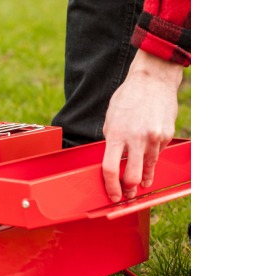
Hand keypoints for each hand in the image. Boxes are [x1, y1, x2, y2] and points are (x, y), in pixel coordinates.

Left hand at [102, 50, 183, 201]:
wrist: (153, 80)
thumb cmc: (128, 98)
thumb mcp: (111, 119)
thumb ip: (111, 141)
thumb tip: (112, 162)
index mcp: (116, 134)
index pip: (110, 169)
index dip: (110, 187)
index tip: (112, 195)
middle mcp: (136, 138)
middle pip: (132, 177)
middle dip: (128, 190)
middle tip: (126, 193)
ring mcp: (154, 138)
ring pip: (148, 169)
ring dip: (143, 179)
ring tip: (140, 183)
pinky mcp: (166, 136)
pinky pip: (157, 155)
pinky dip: (152, 158)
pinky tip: (148, 155)